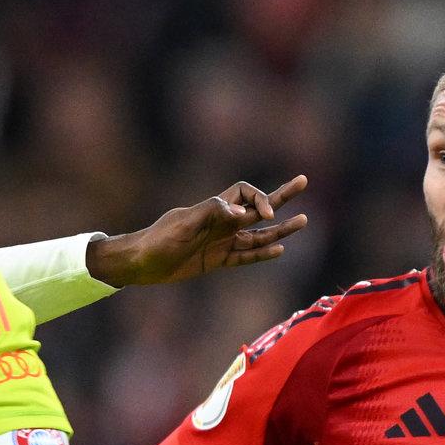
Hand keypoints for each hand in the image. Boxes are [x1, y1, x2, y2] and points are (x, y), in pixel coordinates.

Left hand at [88, 177, 309, 286]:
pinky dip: (262, 254)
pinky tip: (280, 249)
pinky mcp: (217, 260)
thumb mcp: (183, 224)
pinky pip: (245, 256)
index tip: (263, 215)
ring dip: (280, 229)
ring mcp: (221, 242)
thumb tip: (242, 213)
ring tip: (304, 220)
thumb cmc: (158, 240)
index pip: (246, 193)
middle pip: (258, 207)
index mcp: (215, 208)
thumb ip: (211, 214)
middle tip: (304, 181)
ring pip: (258, 234)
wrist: (140, 263)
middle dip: (281, 195)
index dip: (259, 199)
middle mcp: (222, 222)